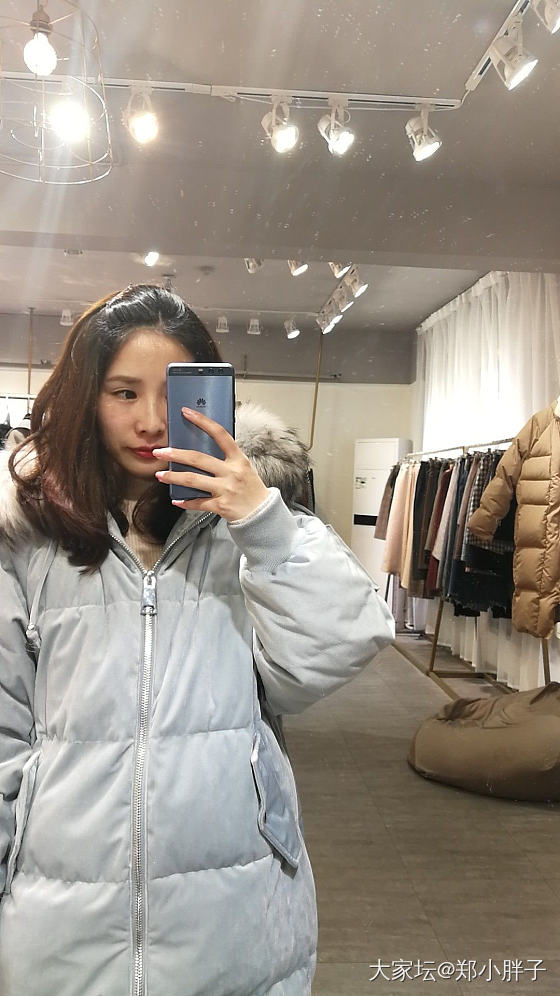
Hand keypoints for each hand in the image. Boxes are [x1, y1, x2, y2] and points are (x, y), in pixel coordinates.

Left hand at [152, 407, 269, 521]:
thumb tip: (201, 450)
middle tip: (160, 451)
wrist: (262, 514)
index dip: (202, 422)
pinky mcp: (220, 506)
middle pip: (198, 458)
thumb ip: (226, 458)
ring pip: (192, 480)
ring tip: (160, 475)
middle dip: (175, 454)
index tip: (186, 412)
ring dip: (173, 477)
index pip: (220, 434)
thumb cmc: (251, 488)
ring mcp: (225, 489)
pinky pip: (198, 502)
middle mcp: (231, 472)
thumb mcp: (244, 467)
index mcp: (238, 459)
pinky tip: (176, 500)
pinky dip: (185, 502)